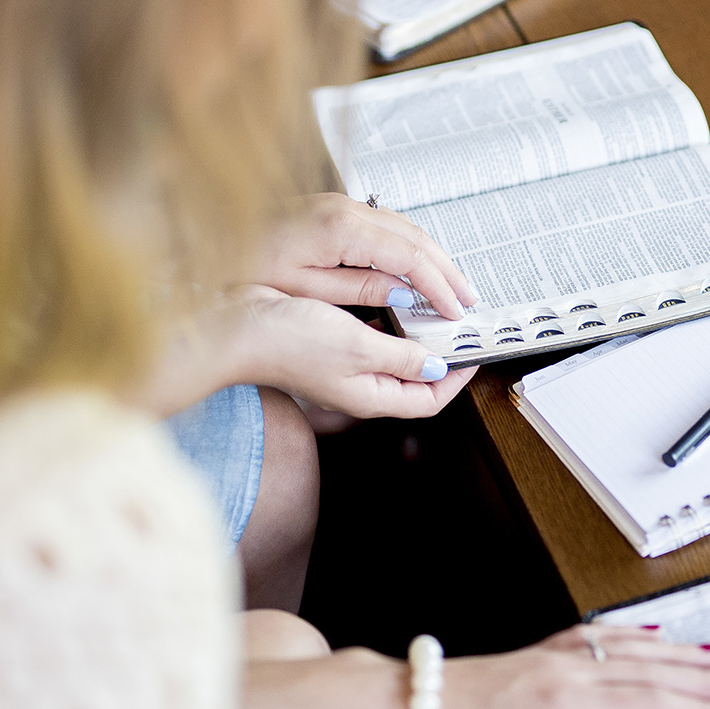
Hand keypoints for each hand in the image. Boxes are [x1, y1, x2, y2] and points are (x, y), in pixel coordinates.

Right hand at [230, 285, 476, 417]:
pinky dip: (388, 327)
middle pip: (414, 384)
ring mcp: (343, 371)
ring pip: (393, 361)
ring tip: (433, 319)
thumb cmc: (290, 341)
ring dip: (415, 342)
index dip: (455, 381)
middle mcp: (359, 389)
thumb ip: (402, 358)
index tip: (471, 356)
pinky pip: (370, 343)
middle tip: (457, 334)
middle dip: (440, 360)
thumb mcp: (360, 347)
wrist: (237, 327)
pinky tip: (390, 306)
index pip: (427, 402)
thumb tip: (437, 367)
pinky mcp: (329, 350)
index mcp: (370, 397)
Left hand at [251, 193, 477, 318]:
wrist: (210, 242)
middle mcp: (347, 210)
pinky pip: (389, 224)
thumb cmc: (248, 270)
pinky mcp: (336, 209)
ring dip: (434, 257)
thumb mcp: (307, 291)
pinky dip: (412, 246)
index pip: (408, 257)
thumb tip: (405, 294)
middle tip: (468, 301)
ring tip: (453, 287)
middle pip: (416, 237)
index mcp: (340, 230)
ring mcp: (342, 205)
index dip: (437, 286)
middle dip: (447, 270)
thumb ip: (361, 289)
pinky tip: (420, 267)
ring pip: (407, 226)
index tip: (454, 310)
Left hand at [435, 624, 709, 708]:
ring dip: (677, 651)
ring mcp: (551, 655)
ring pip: (629, 644)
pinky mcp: (538, 652)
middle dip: (703, 679)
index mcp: (564, 702)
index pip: (650, 701)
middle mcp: (564, 669)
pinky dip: (634, 633)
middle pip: (650, 668)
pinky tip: (649, 632)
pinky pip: (600, 634)